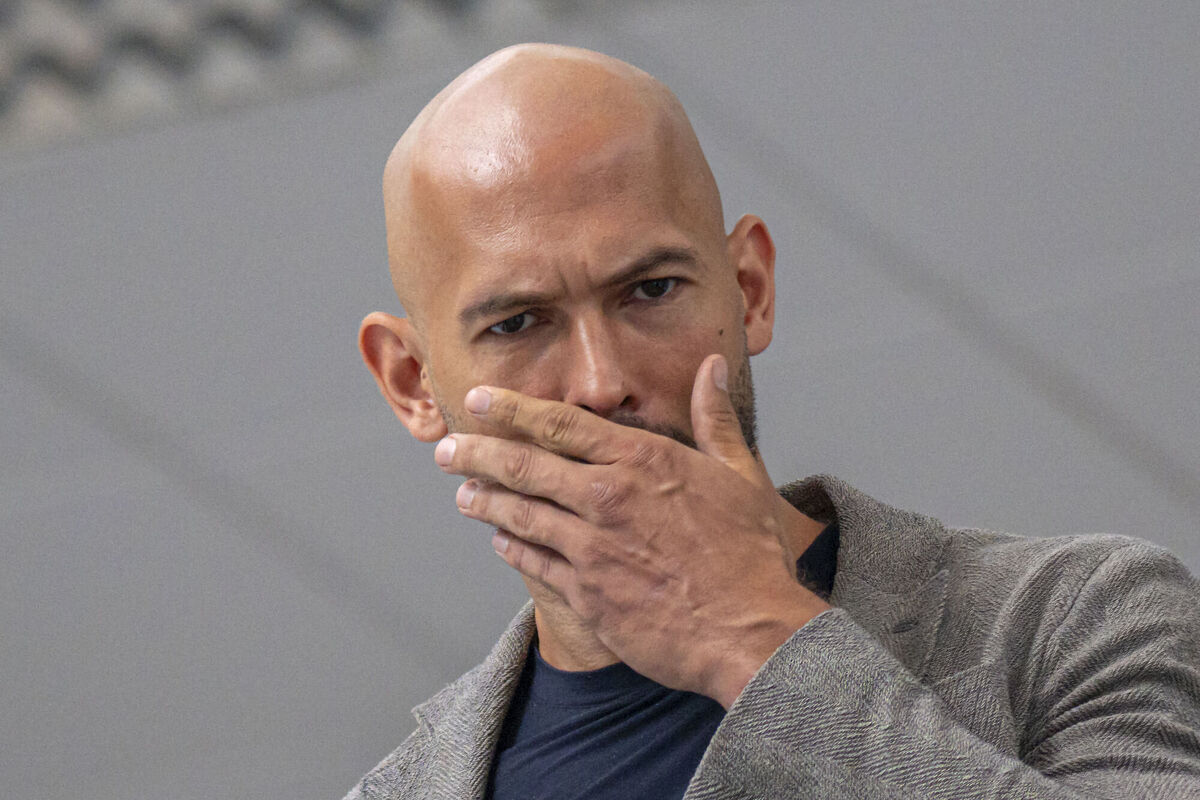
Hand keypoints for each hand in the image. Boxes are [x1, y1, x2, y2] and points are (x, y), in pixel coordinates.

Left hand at [434, 354, 829, 706]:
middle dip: (477, 452)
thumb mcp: (740, 474)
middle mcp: (607, 498)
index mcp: (642, 461)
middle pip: (524, 465)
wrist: (749, 632)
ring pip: (519, 514)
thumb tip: (711, 366)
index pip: (560, 423)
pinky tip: (500, 541)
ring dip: (484, 501)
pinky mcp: (587, 593)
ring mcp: (592, 548)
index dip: (512, 409)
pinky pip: (535, 563)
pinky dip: (512, 547)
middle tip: (448, 447)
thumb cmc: (749, 553)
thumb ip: (714, 418)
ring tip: (463, 494)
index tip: (479, 400)